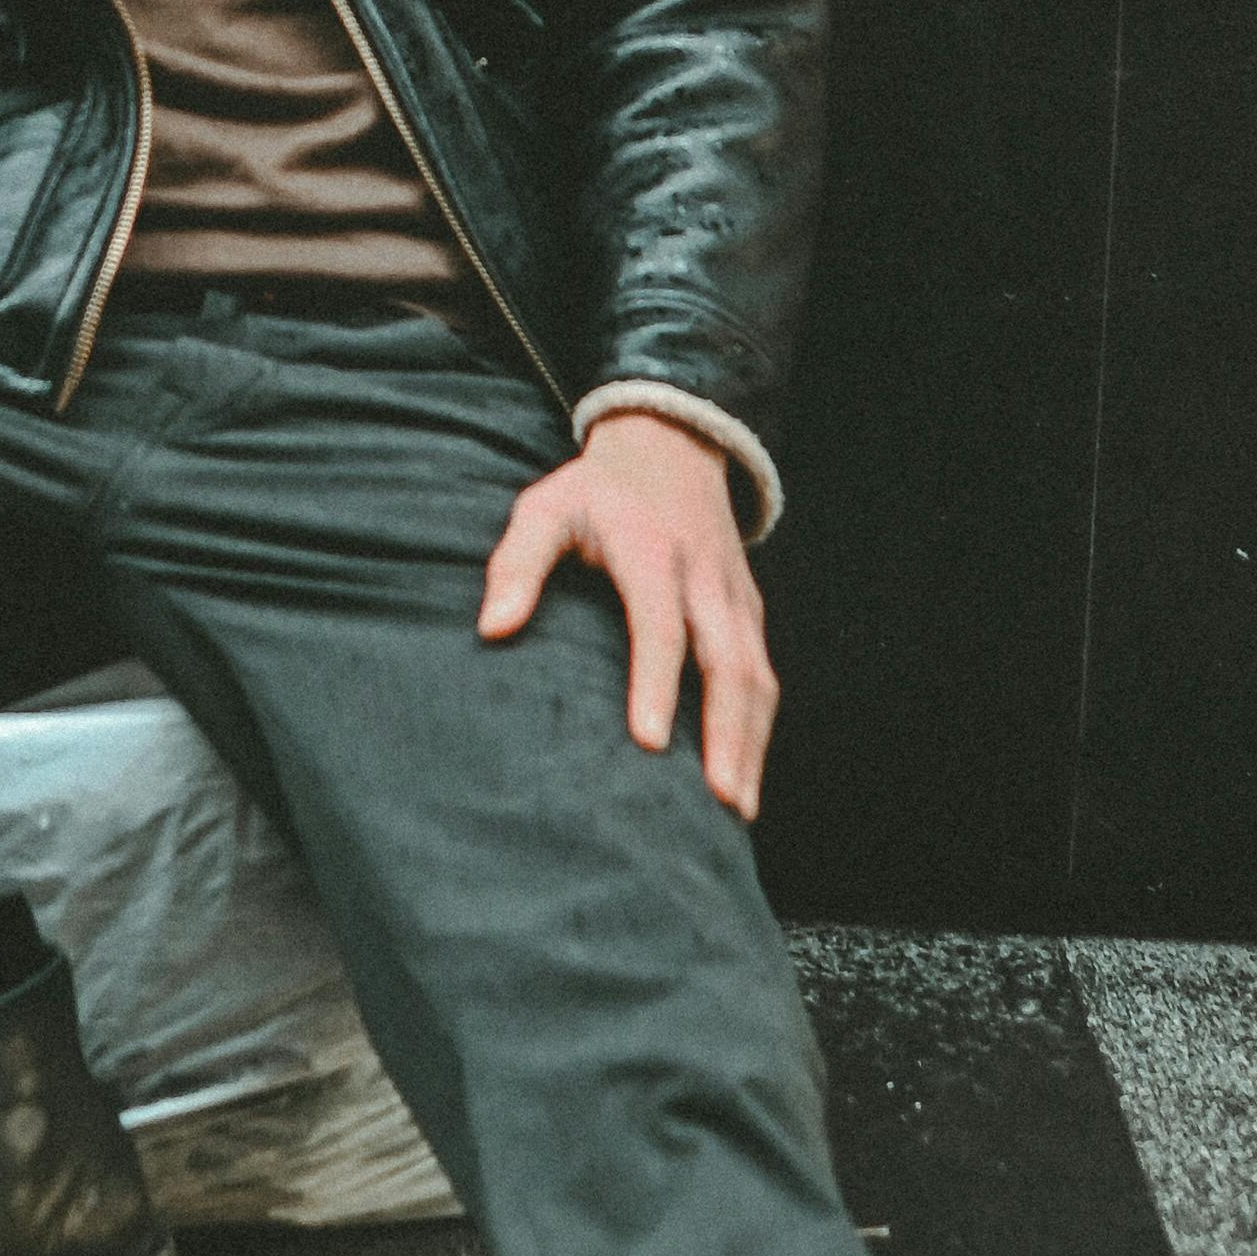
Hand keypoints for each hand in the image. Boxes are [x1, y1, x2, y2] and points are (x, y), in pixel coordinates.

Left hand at [476, 408, 778, 814]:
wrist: (671, 444)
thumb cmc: (595, 490)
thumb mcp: (546, 506)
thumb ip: (517, 562)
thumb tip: (493, 628)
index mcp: (651, 551)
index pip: (660, 625)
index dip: (655, 684)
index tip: (647, 743)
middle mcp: (704, 576)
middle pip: (728, 661)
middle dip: (726, 732)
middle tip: (718, 799)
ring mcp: (735, 595)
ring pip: (756, 675)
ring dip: (750, 743)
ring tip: (737, 810)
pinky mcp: (751, 611)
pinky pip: (763, 675)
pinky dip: (759, 729)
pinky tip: (744, 780)